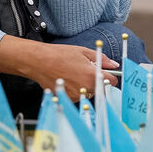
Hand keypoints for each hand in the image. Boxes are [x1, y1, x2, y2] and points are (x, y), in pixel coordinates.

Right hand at [0, 36, 118, 102]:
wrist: (39, 62)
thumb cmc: (59, 55)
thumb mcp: (83, 52)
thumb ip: (102, 59)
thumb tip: (113, 64)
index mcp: (92, 75)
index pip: (112, 81)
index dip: (111, 77)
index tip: (109, 75)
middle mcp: (86, 87)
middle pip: (100, 88)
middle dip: (96, 81)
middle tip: (85, 72)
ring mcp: (76, 95)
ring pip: (88, 93)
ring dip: (85, 86)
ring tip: (73, 75)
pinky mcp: (67, 99)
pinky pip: (77, 96)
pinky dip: (75, 90)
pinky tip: (67, 80)